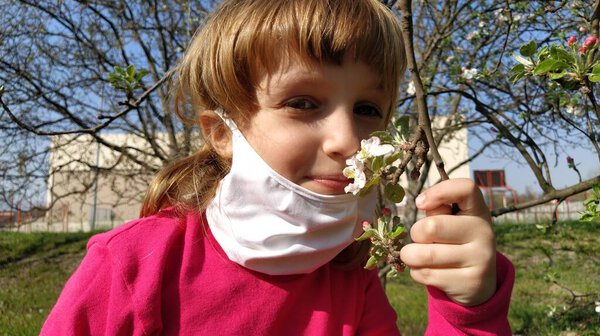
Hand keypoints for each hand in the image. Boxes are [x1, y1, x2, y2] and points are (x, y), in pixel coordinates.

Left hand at [400, 178, 496, 305]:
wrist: (477, 283)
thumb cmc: (455, 242)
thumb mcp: (452, 222)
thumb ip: (438, 211)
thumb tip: (423, 203)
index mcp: (479, 211)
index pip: (466, 188)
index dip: (438, 191)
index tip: (420, 203)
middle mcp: (484, 232)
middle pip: (431, 226)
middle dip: (416, 233)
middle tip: (421, 238)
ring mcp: (481, 259)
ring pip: (424, 254)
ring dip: (410, 255)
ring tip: (416, 255)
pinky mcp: (470, 283)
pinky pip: (425, 274)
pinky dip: (416, 272)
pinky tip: (428, 270)